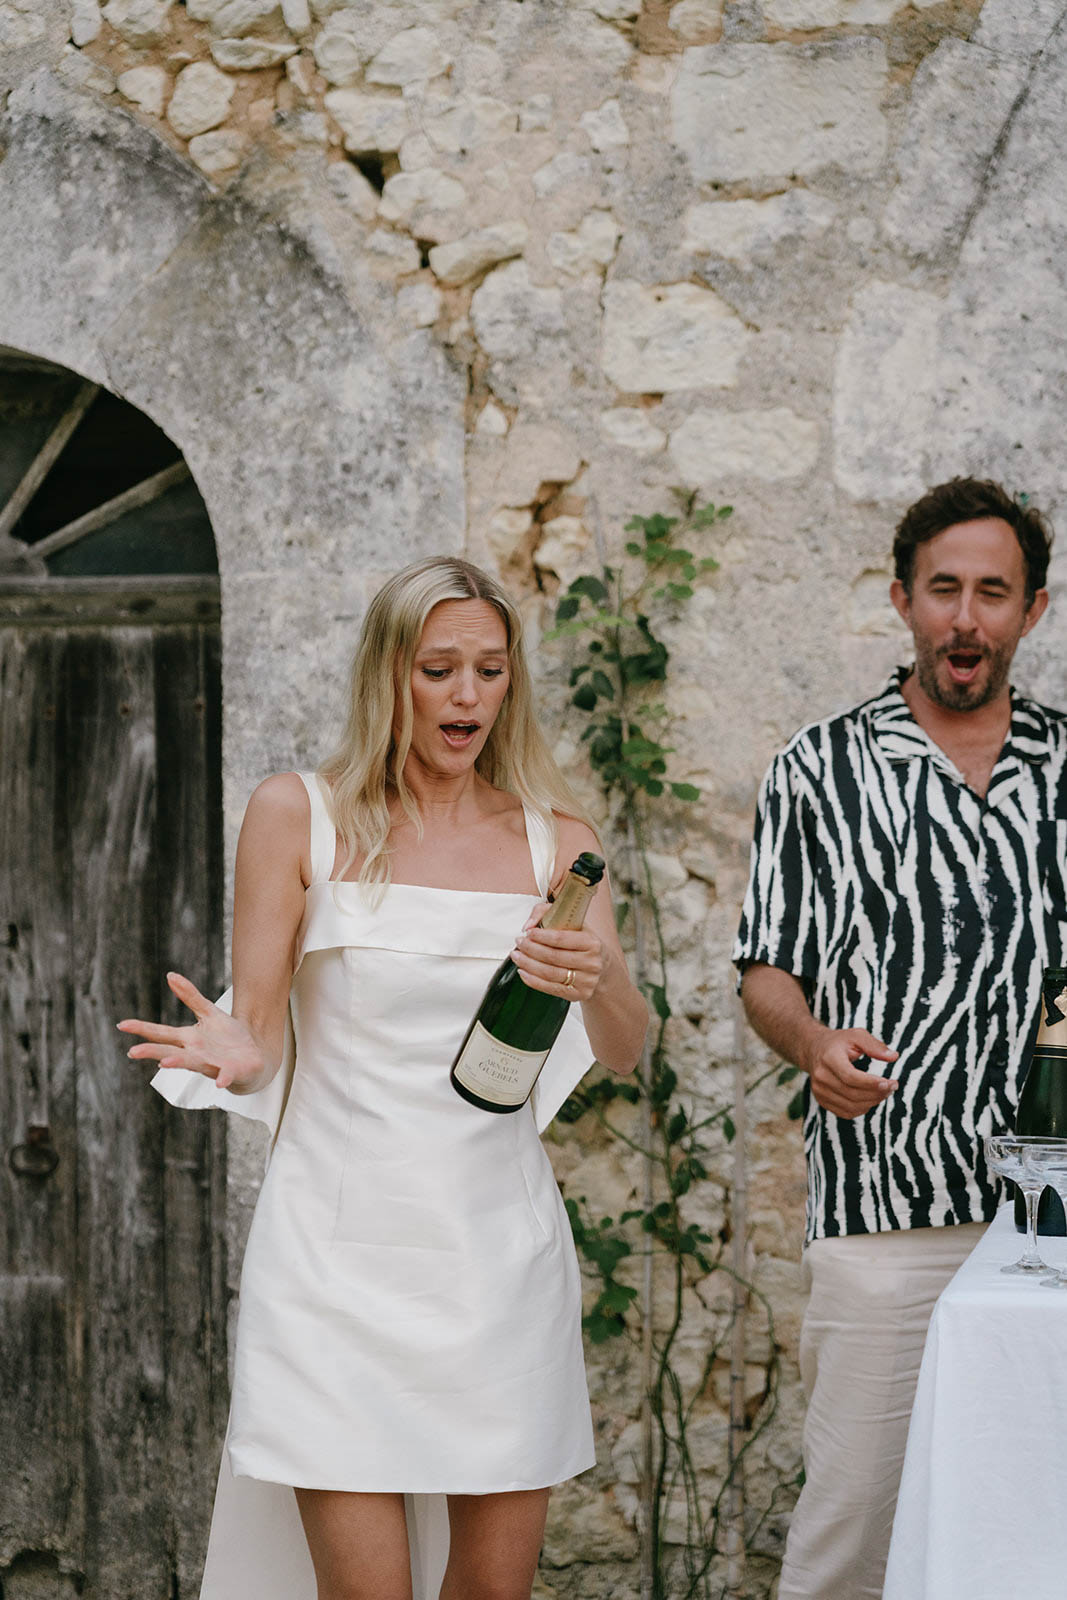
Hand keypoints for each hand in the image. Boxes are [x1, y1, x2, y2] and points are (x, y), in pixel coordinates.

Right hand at [118, 972, 266, 1091]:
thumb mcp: (209, 1012)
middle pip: (170, 1052)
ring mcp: (211, 1064)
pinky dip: (223, 1078)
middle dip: (152, 1052)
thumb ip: (190, 996)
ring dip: (179, 1063)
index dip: (142, 1028)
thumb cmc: (227, 1037)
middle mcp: (195, 1054)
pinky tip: (220, 1082)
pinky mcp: (230, 1072)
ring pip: (193, 1064)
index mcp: (188, 1039)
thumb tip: (170, 975)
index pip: (160, 1033)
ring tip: (164, 1063)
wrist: (253, 1056)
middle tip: (133, 1052)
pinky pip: (225, 1076)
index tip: (122, 1025)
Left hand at [511, 904, 604, 1001]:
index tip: (527, 932)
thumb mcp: (572, 923)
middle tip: (518, 942)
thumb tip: (528, 925)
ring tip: (516, 956)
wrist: (602, 966)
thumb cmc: (582, 942)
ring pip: (550, 973)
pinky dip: (533, 981)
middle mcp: (592, 963)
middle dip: (531, 949)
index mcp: (592, 943)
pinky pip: (551, 988)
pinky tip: (523, 972)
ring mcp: (587, 981)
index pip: (561, 939)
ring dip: (528, 964)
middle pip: (553, 957)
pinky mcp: (580, 995)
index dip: (541, 936)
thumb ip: (546, 913)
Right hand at [801, 1027, 898, 1117]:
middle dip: (876, 1093)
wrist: (814, 1049)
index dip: (871, 1083)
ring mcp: (819, 1090)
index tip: (889, 1082)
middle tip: (892, 1086)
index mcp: (829, 1058)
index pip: (850, 1077)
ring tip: (884, 1092)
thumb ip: (875, 1046)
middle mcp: (821, 1076)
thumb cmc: (839, 1042)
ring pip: (850, 1106)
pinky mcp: (822, 1100)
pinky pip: (845, 1113)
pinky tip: (871, 1099)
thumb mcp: (856, 1035)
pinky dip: (862, 1109)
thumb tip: (894, 1057)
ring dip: (872, 1102)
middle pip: (852, 1093)